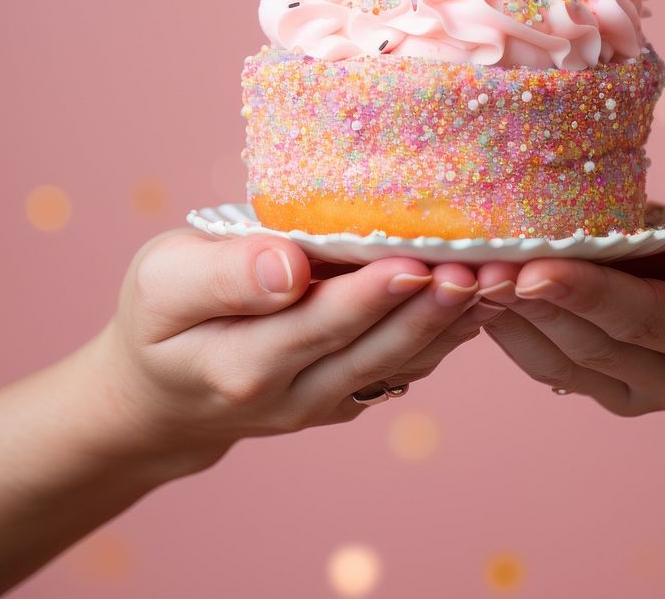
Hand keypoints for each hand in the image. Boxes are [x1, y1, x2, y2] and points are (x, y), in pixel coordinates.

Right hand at [93, 231, 500, 472]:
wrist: (162, 396)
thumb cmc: (160, 319)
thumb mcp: (163, 284)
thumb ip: (223, 276)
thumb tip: (288, 268)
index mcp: (244, 362)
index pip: (321, 324)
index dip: (373, 294)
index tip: (419, 262)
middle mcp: (295, 394)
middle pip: (377, 348)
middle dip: (434, 308)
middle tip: (485, 267)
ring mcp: (327, 401)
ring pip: (402, 361)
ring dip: (455, 323)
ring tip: (503, 280)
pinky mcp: (348, 394)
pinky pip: (404, 366)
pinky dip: (446, 334)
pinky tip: (484, 301)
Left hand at [475, 192, 664, 416]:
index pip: (644, 317)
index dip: (586, 294)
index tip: (532, 268)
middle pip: (589, 341)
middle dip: (527, 304)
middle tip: (471, 264)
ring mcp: (639, 391)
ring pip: (562, 359)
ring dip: (507, 321)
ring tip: (459, 277)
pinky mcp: (613, 389)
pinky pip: (554, 367)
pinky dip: (512, 334)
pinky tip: (475, 296)